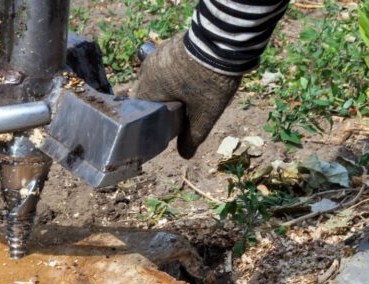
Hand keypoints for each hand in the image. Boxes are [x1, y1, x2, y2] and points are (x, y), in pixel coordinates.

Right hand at [134, 34, 241, 158]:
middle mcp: (146, 70)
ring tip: (189, 94)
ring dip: (168, 88)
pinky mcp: (169, 45)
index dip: (154, 121)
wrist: (226, 42)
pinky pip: (165, 65)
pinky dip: (174, 73)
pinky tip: (191, 77)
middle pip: (149, 94)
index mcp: (148, 89)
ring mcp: (157, 54)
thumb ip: (192, 137)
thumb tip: (184, 156)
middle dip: (162, 104)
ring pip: (157, 79)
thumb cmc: (210, 80)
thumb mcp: (204, 114)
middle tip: (182, 110)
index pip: (142, 111)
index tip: (169, 124)